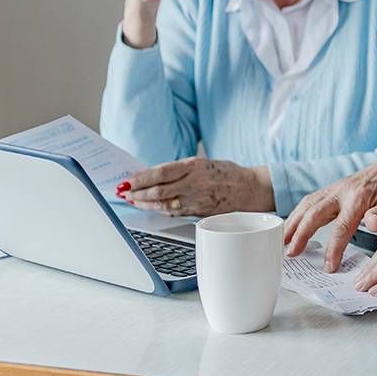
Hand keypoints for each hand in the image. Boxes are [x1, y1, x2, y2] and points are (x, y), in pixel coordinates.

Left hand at [119, 158, 273, 216]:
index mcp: (195, 166)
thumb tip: (155, 174)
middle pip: (158, 190)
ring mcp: (197, 199)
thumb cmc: (228, 174)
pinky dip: (160, 210)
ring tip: (134, 201)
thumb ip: (181, 169)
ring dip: (145, 204)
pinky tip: (152, 208)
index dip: (140, 178)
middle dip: (137, 193)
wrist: (251, 189)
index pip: (160, 173)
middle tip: (125, 193)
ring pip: (163, 204)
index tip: (127, 181)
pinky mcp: (199, 212)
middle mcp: (195, 183)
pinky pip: (174, 212)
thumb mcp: (204, 163)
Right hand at [283, 153, 376, 271]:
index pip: (342, 227)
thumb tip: (372, 224)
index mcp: (358, 198)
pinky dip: (297, 214)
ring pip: (307, 205)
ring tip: (281, 242)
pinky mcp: (331, 189)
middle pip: (315, 214)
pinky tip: (291, 226)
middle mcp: (341, 192)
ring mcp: (334, 189)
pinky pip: (310, 201)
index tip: (329, 266)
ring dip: (292, 223)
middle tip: (290, 254)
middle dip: (300, 234)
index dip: (333, 248)